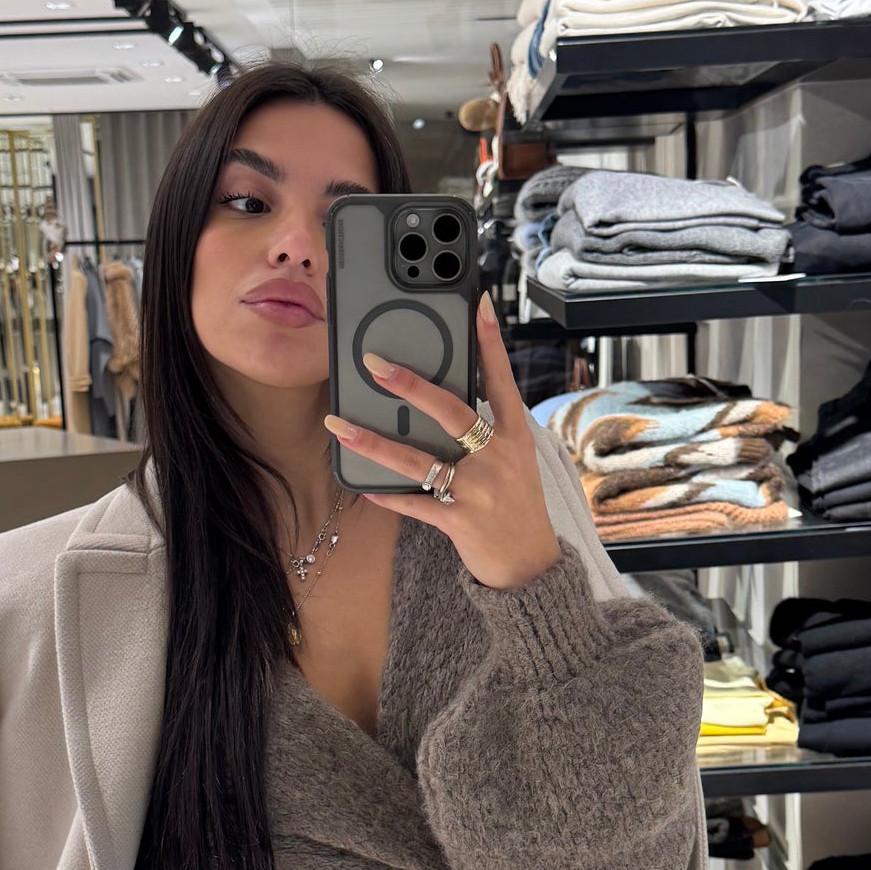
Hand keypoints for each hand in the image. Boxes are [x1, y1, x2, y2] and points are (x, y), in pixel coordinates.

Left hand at [325, 292, 559, 589]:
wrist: (531, 565)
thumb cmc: (517, 504)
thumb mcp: (516, 459)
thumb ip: (487, 428)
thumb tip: (444, 394)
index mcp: (515, 436)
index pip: (501, 379)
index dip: (491, 341)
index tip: (478, 303)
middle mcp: (498, 458)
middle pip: (452, 412)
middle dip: (411, 386)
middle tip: (375, 364)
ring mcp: (478, 490)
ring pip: (419, 460)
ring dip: (374, 442)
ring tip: (339, 424)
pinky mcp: (459, 522)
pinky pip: (414, 504)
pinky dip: (386, 495)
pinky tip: (360, 484)